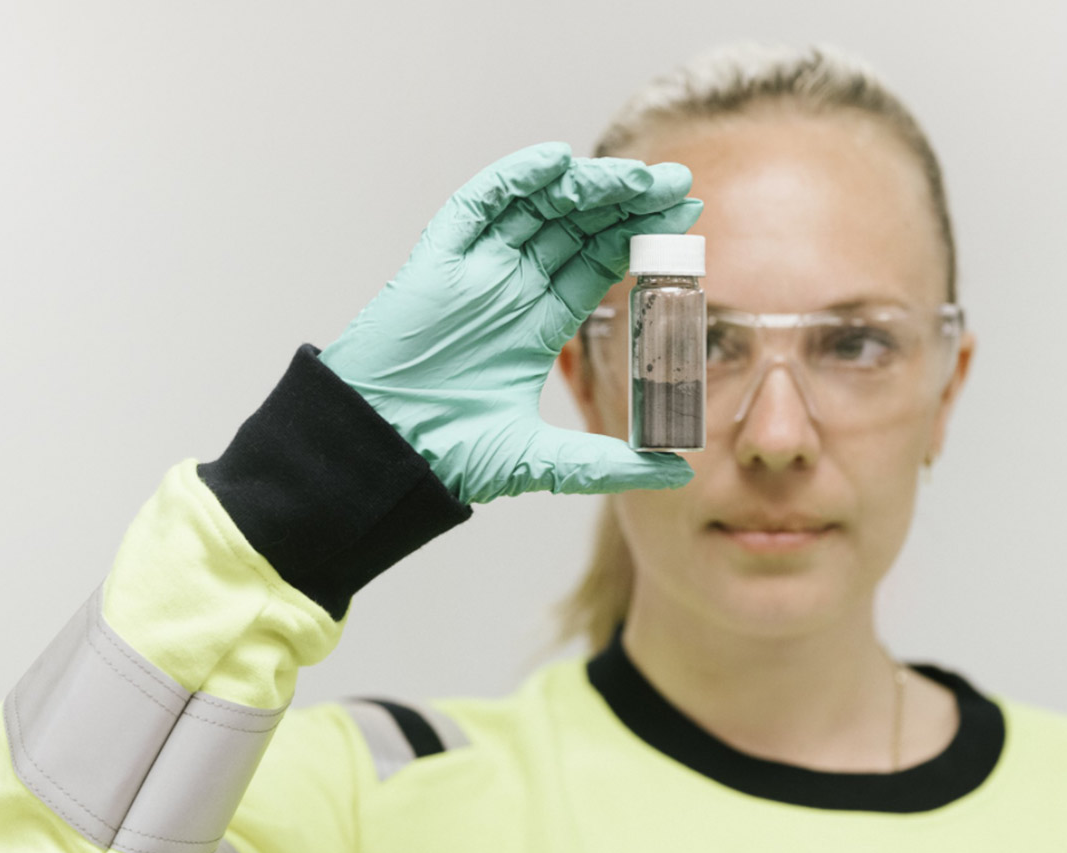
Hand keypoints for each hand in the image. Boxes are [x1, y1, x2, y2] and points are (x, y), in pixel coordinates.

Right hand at [319, 142, 702, 504]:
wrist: (381, 454)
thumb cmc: (445, 456)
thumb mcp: (543, 461)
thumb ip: (609, 464)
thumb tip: (677, 476)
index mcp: (534, 326)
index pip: (596, 264)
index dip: (639, 237)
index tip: (686, 215)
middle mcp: (506, 290)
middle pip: (575, 228)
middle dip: (626, 202)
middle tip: (676, 182)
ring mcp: (471, 271)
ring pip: (536, 209)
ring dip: (585, 186)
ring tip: (635, 175)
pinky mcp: (434, 261)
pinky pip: (476, 205)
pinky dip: (513, 179)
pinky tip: (557, 162)